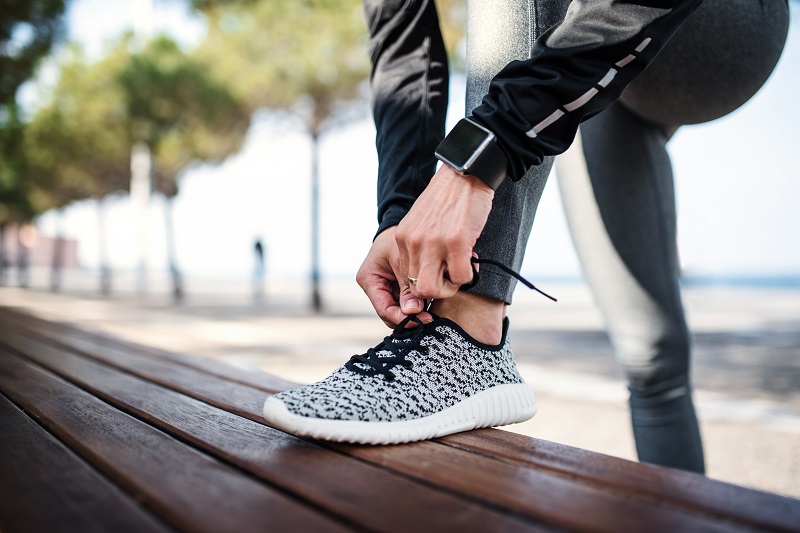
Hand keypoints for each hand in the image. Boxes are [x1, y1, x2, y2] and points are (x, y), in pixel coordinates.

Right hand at [356, 227, 432, 327]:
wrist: (403, 225)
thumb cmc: (398, 236)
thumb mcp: (402, 259)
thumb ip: (407, 286)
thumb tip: (413, 311)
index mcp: (369, 279)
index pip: (384, 309)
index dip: (403, 318)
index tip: (422, 320)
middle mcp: (374, 286)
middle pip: (391, 313)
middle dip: (409, 317)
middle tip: (430, 318)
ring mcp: (384, 288)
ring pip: (399, 310)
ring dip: (414, 312)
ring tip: (431, 311)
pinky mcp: (395, 287)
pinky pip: (405, 301)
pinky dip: (416, 304)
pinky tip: (429, 303)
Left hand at [395, 164, 493, 299]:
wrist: (465, 172)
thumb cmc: (448, 198)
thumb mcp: (422, 222)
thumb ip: (420, 246)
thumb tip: (430, 273)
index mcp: (402, 238)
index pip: (405, 279)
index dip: (425, 283)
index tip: (439, 275)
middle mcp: (413, 242)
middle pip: (417, 290)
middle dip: (438, 290)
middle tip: (451, 277)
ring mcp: (433, 243)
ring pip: (432, 290)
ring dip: (451, 287)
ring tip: (460, 271)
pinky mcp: (456, 242)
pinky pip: (460, 278)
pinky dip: (468, 276)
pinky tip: (471, 261)